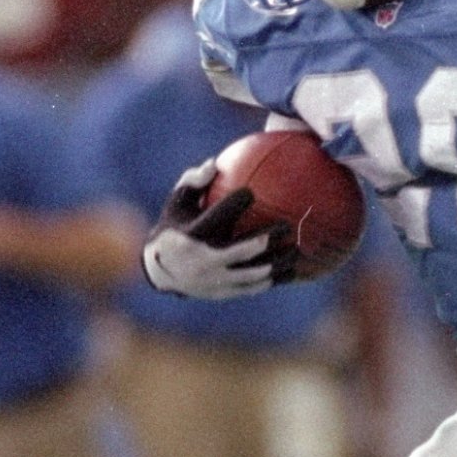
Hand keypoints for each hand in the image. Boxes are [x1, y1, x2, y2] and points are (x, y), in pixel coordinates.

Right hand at [139, 161, 286, 299]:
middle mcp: (204, 260)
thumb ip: (194, 181)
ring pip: (252, 274)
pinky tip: (292, 271)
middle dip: (267, 238)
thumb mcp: (177, 201)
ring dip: (277, 264)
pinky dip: (272, 281)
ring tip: (297, 251)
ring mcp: (214, 280)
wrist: (159, 270)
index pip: (217, 217)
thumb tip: (215, 163)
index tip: (251, 192)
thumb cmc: (174, 225)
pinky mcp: (222, 293)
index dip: (234, 203)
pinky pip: (251, 288)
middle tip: (288, 226)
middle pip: (242, 250)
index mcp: (192, 235)